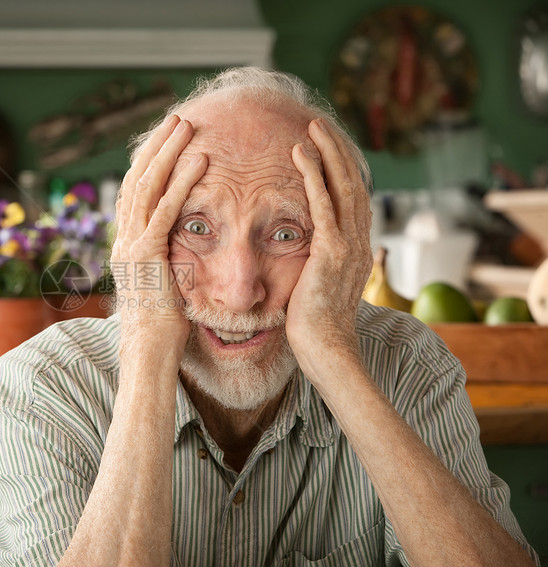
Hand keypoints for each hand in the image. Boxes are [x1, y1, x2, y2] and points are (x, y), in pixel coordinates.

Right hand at [111, 115, 207, 343]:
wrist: (148, 353)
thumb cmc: (161, 326)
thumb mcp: (162, 284)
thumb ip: (166, 260)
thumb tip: (180, 247)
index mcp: (127, 244)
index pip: (135, 191)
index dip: (150, 161)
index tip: (167, 138)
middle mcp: (123, 239)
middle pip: (136, 179)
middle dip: (157, 145)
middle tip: (177, 118)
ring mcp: (131, 246)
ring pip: (147, 187)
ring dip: (168, 153)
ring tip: (187, 126)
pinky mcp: (146, 256)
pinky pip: (164, 212)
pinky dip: (181, 183)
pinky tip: (199, 162)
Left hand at [287, 119, 372, 379]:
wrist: (327, 353)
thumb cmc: (315, 326)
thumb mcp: (317, 286)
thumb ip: (314, 264)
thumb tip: (298, 255)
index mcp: (355, 248)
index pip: (352, 197)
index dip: (341, 168)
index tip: (327, 146)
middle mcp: (358, 241)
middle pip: (352, 183)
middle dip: (337, 151)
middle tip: (319, 124)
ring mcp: (348, 246)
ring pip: (342, 187)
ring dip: (327, 153)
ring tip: (312, 127)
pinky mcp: (332, 253)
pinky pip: (323, 205)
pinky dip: (314, 176)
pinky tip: (301, 155)